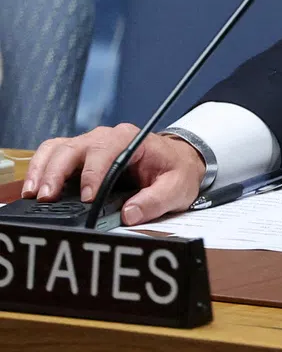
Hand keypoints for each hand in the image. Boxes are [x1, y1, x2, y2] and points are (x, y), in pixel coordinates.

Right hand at [22, 124, 205, 225]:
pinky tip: (34, 188)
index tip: (88, 198)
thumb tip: (130, 214)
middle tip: (47, 197)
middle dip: (57, 171)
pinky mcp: (81, 155)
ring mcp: (90, 144)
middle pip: (74, 147)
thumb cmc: (175, 170)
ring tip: (34, 194)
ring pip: (57, 148)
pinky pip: (54, 153)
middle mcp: (106, 137)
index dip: (93, 174)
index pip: (106, 152)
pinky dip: (40, 167)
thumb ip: (155, 201)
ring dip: (43, 169)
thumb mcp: (177, 187)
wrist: (177, 159)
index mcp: (130, 140)